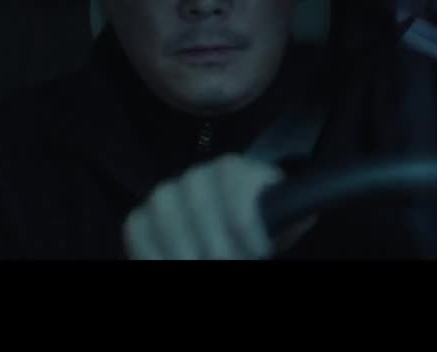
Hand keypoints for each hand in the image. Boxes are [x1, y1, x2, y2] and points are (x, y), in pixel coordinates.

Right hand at [123, 154, 302, 259]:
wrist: (233, 232)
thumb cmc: (260, 226)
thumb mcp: (283, 220)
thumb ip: (292, 214)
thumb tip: (301, 211)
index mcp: (233, 171)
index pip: (234, 186)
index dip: (246, 221)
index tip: (259, 250)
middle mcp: (196, 175)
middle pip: (199, 205)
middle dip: (217, 245)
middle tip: (230, 263)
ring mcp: (165, 193)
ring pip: (165, 213)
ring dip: (184, 249)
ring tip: (200, 265)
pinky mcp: (141, 216)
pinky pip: (136, 229)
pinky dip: (150, 252)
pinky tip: (170, 265)